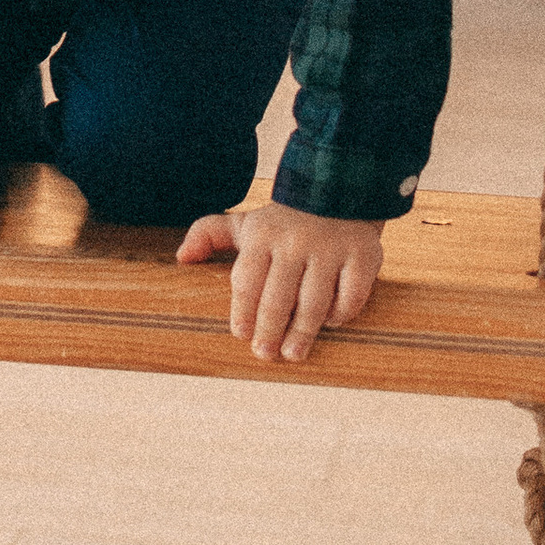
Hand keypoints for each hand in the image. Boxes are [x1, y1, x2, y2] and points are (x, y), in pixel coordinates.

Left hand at [176, 200, 385, 364]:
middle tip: (265, 353)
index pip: (247, 280)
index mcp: (263, 236)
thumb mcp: (246, 224)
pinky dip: (341, 314)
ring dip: (303, 332)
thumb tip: (181, 258)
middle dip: (269, 330)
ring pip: (314, 301)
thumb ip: (209, 235)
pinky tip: (331, 323)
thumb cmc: (284, 222)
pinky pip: (351, 295)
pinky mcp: (363, 256)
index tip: (241, 334)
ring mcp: (330, 248)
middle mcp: (295, 242)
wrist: (338, 191)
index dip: (242, 311)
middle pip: (278, 297)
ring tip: (293, 354)